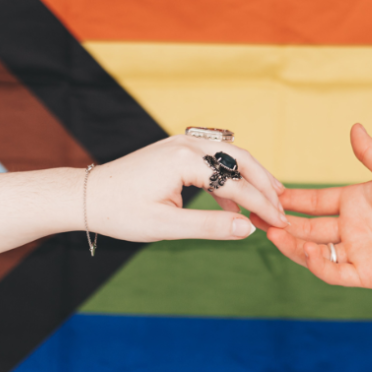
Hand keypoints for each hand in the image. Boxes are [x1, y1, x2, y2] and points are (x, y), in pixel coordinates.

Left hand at [89, 134, 287, 242]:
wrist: (88, 196)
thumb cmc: (121, 213)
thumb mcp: (167, 226)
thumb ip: (211, 226)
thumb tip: (248, 229)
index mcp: (184, 160)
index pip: (236, 183)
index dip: (261, 204)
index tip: (280, 222)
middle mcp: (186, 144)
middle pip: (240, 159)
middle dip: (265, 183)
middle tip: (283, 205)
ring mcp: (181, 143)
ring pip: (230, 155)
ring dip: (250, 177)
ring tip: (269, 200)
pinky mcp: (176, 149)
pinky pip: (214, 158)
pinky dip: (229, 177)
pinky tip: (235, 202)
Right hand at [254, 124, 371, 289]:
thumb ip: (371, 154)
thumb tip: (354, 127)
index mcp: (356, 202)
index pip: (314, 202)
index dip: (290, 199)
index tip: (266, 193)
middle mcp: (353, 228)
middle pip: (308, 228)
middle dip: (282, 223)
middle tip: (257, 217)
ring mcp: (359, 252)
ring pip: (315, 252)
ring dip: (293, 245)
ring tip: (273, 234)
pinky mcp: (368, 274)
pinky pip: (335, 272)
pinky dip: (317, 264)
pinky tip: (306, 252)